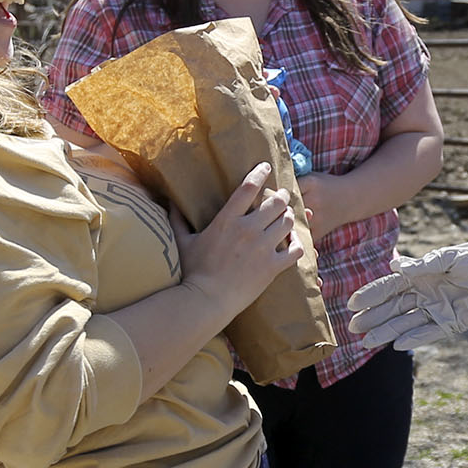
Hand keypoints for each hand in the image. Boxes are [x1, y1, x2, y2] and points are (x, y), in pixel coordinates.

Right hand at [177, 162, 301, 321]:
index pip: (249, 187)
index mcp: (227, 220)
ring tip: (287, 216)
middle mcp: (248, 230)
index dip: (260, 173)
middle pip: (276, 202)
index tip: (266, 167)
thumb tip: (169, 202)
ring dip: (289, 216)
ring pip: (288, 222)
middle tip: (282, 195)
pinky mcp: (273, 266)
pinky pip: (295, 249)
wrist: (206, 300)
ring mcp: (263, 248)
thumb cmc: (192, 272)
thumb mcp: (183, 242)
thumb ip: (178, 219)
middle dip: (281, 196)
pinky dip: (298, 243)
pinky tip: (294, 241)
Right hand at [344, 242, 467, 349]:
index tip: (353, 304)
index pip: (389, 287)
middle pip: (392, 308)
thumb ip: (424, 263)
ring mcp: (434, 310)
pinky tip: (397, 345)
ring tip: (366, 342)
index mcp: (419, 277)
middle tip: (353, 327)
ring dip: (386, 332)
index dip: (371, 295)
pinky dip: (414, 338)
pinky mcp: (449, 323)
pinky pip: (428, 333)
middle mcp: (422, 295)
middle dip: (372, 317)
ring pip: (405, 323)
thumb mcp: (449, 257)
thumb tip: (395, 266)